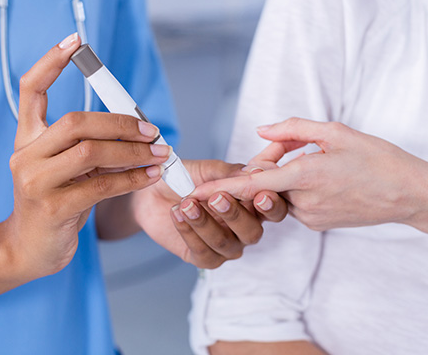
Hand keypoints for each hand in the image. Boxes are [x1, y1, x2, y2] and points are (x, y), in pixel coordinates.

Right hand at [5, 33, 171, 277]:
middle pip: (76, 121)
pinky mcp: (53, 207)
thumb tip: (138, 131)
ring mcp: (36, 181)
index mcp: (27, 139)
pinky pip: (101, 185)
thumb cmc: (55, 203)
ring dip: (133, 151)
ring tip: (161, 153)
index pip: (30, 89)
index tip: (76, 41)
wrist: (29, 249)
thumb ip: (92, 147)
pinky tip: (151, 175)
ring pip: (90, 152)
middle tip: (152, 130)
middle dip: (121, 122)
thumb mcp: (68, 170)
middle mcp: (25, 155)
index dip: (50, 61)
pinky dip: (133, 178)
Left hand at [133, 160, 287, 268]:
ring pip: (225, 243)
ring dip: (205, 222)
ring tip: (187, 203)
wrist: (153, 191)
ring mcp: (226, 246)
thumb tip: (254, 171)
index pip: (274, 210)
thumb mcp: (208, 170)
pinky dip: (189, 232)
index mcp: (252, 205)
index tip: (259, 195)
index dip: (271, 205)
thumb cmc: (186, 177)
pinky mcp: (203, 258)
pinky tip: (178, 214)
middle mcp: (244, 229)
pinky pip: (203, 252)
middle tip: (216, 198)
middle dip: (234, 215)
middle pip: (252, 232)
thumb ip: (230, 173)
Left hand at [193, 118, 427, 230]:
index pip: (250, 184)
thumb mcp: (336, 132)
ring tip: (316, 159)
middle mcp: (302, 202)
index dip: (219, 188)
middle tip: (291, 144)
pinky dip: (297, 188)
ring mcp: (310, 217)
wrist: (409, 193)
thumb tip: (260, 130)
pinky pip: (294, 203)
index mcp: (304, 176)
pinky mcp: (318, 224)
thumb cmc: (376, 158)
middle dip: (267, 163)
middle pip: (266, 183)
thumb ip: (292, 130)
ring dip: (284, 176)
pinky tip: (324, 178)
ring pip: (280, 193)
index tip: (193, 193)